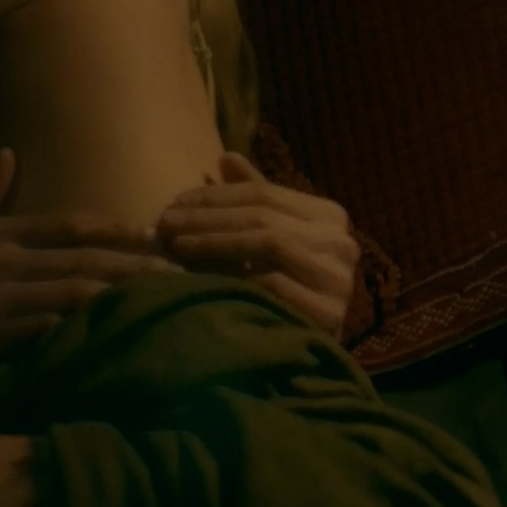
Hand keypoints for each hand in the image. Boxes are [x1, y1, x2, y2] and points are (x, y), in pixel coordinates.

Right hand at [0, 148, 181, 386]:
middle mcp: (1, 260)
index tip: (152, 230)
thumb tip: (8, 155)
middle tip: (178, 268)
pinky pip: (48, 329)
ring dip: (121, 294)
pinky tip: (114, 331)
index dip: (112, 227)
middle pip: (82, 257)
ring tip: (161, 300)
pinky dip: (82, 328)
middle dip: (134, 263)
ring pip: (74, 291)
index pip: (65, 223)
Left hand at [155, 152, 360, 336]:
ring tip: (176, 245)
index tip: (173, 202)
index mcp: (330, 215)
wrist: (309, 350)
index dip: (214, 196)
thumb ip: (254, 197)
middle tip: (165, 223)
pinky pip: (271, 283)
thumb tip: (226, 156)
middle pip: (262, 216)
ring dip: (213, 242)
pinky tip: (199, 276)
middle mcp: (342, 242)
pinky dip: (230, 276)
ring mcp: (339, 278)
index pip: (263, 193)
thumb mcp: (270, 234)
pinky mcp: (329, 312)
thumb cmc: (285, 285)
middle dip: (207, 218)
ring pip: (266, 243)